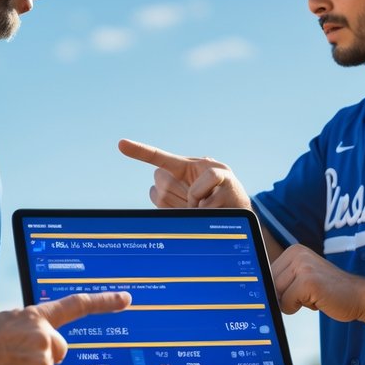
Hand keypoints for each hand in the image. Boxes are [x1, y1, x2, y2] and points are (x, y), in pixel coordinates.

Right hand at [0, 291, 131, 364]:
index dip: (104, 302)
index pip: (77, 306)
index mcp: (38, 317)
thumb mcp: (10, 321)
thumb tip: (43, 341)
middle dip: (45, 356)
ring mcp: (43, 362)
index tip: (126, 299)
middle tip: (16, 357)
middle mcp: (46, 337)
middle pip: (60, 351)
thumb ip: (31, 329)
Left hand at [117, 138, 249, 209]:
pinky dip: (204, 207)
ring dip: (191, 208)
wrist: (244, 220)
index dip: (140, 151)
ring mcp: (214, 169)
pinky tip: (215, 209)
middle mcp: (200, 164)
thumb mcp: (189, 209)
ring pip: (185, 192)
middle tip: (191, 209)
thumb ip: (171, 201)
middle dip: (172, 202)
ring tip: (206, 210)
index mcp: (187, 169)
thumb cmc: (211, 214)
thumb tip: (158, 195)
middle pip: (163, 182)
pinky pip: (202, 195)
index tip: (120, 144)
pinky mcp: (227, 177)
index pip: (159, 159)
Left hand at [271, 244, 364, 321]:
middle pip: (270, 284)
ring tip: (313, 296)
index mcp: (294, 251)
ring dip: (293, 302)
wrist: (360, 296)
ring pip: (277, 294)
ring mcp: (303, 266)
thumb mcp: (303, 277)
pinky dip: (298, 308)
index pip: (267, 274)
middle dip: (285, 296)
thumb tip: (258, 291)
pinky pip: (287, 303)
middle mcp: (297, 254)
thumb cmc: (330, 291)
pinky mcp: (308, 281)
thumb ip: (283, 279)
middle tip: (307, 295)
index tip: (281, 294)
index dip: (275, 289)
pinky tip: (317, 300)